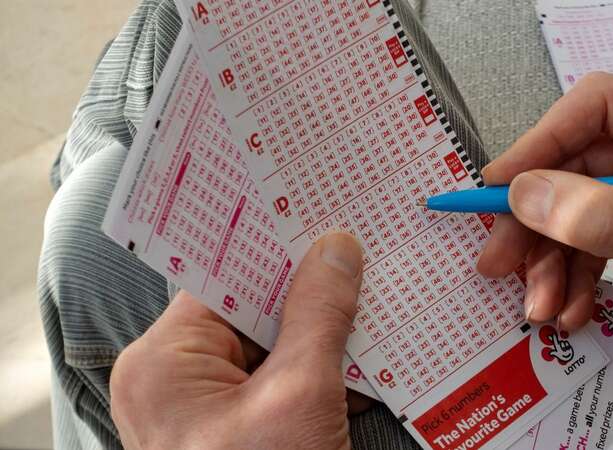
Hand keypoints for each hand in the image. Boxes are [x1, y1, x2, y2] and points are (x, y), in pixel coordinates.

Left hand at [110, 233, 365, 448]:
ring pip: (271, 345)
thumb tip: (336, 249)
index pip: (226, 275)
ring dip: (321, 331)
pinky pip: (278, 380)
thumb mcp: (300, 397)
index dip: (276, 242)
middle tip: (362, 253)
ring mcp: (206, 410)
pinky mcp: (236, 431)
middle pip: (251, 308)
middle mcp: (176, 379)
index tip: (321, 210)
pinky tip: (360, 352)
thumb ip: (319, 315)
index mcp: (165, 360)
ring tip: (372, 298)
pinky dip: (318, 368)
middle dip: (309, 290)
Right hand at [477, 73, 612, 391]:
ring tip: (539, 306)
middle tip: (499, 260)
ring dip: (550, 259)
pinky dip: (571, 274)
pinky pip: (588, 237)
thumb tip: (525, 194)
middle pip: (575, 164)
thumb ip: (602, 220)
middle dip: (538, 222)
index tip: (499, 187)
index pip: (596, 108)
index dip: (540, 143)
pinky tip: (568, 308)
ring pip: (574, 207)